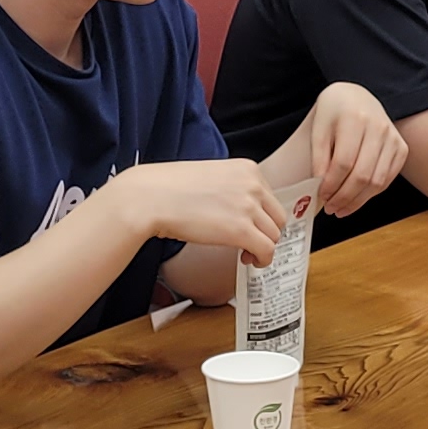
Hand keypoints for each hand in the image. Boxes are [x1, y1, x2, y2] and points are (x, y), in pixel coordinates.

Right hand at [106, 158, 290, 262]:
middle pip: (278, 217)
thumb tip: (241, 210)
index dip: (263, 217)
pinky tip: (248, 260)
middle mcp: (253, 185)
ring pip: (274, 235)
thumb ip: (232, 189)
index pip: (270, 198)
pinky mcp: (241, 230)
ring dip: (262, 248)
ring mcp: (249, 207)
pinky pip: (267, 250)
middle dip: (266, 232)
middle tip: (251, 243)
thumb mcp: (211, 176)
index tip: (253, 226)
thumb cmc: (169, 188)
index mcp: (247, 168)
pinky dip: (262, 260)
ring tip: (246, 254)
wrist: (149, 197)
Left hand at [296, 84, 407, 217]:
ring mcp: (393, 138)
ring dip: (358, 201)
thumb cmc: (334, 112)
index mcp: (354, 118)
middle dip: (344, 197)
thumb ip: (319, 158)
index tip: (322, 195)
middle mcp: (379, 127)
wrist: (356, 97)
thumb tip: (322, 188)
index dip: (332, 184)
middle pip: (363, 175)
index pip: (344, 162)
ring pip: (377, 181)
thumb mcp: (318, 129)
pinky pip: (388, 179)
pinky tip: (357, 198)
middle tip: (331, 207)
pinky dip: (372, 194)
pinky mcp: (401, 148)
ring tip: (341, 208)